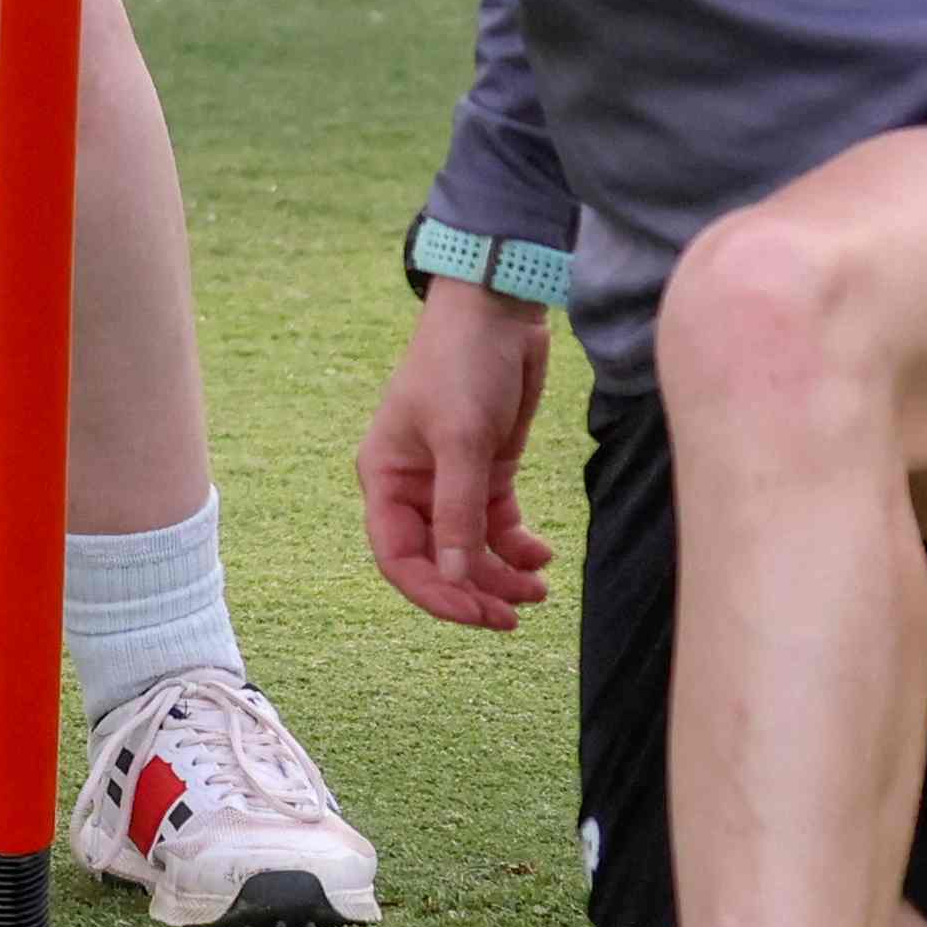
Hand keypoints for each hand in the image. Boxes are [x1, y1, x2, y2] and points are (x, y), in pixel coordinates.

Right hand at [357, 283, 560, 632]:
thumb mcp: (461, 440)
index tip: (479, 613)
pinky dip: (518, 546)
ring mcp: (451, 480)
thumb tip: (453, 578)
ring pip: (470, 549)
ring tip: (539, 590)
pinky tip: (541, 555)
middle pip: (436, 561)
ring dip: (501, 574)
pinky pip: (496, 525)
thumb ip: (458, 512)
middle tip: (514, 617)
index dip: (436, 593)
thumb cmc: (462, 365)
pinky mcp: (487, 469)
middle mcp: (412, 486)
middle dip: (474, 591)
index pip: (399, 558)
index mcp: (385, 478)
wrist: (498, 310)